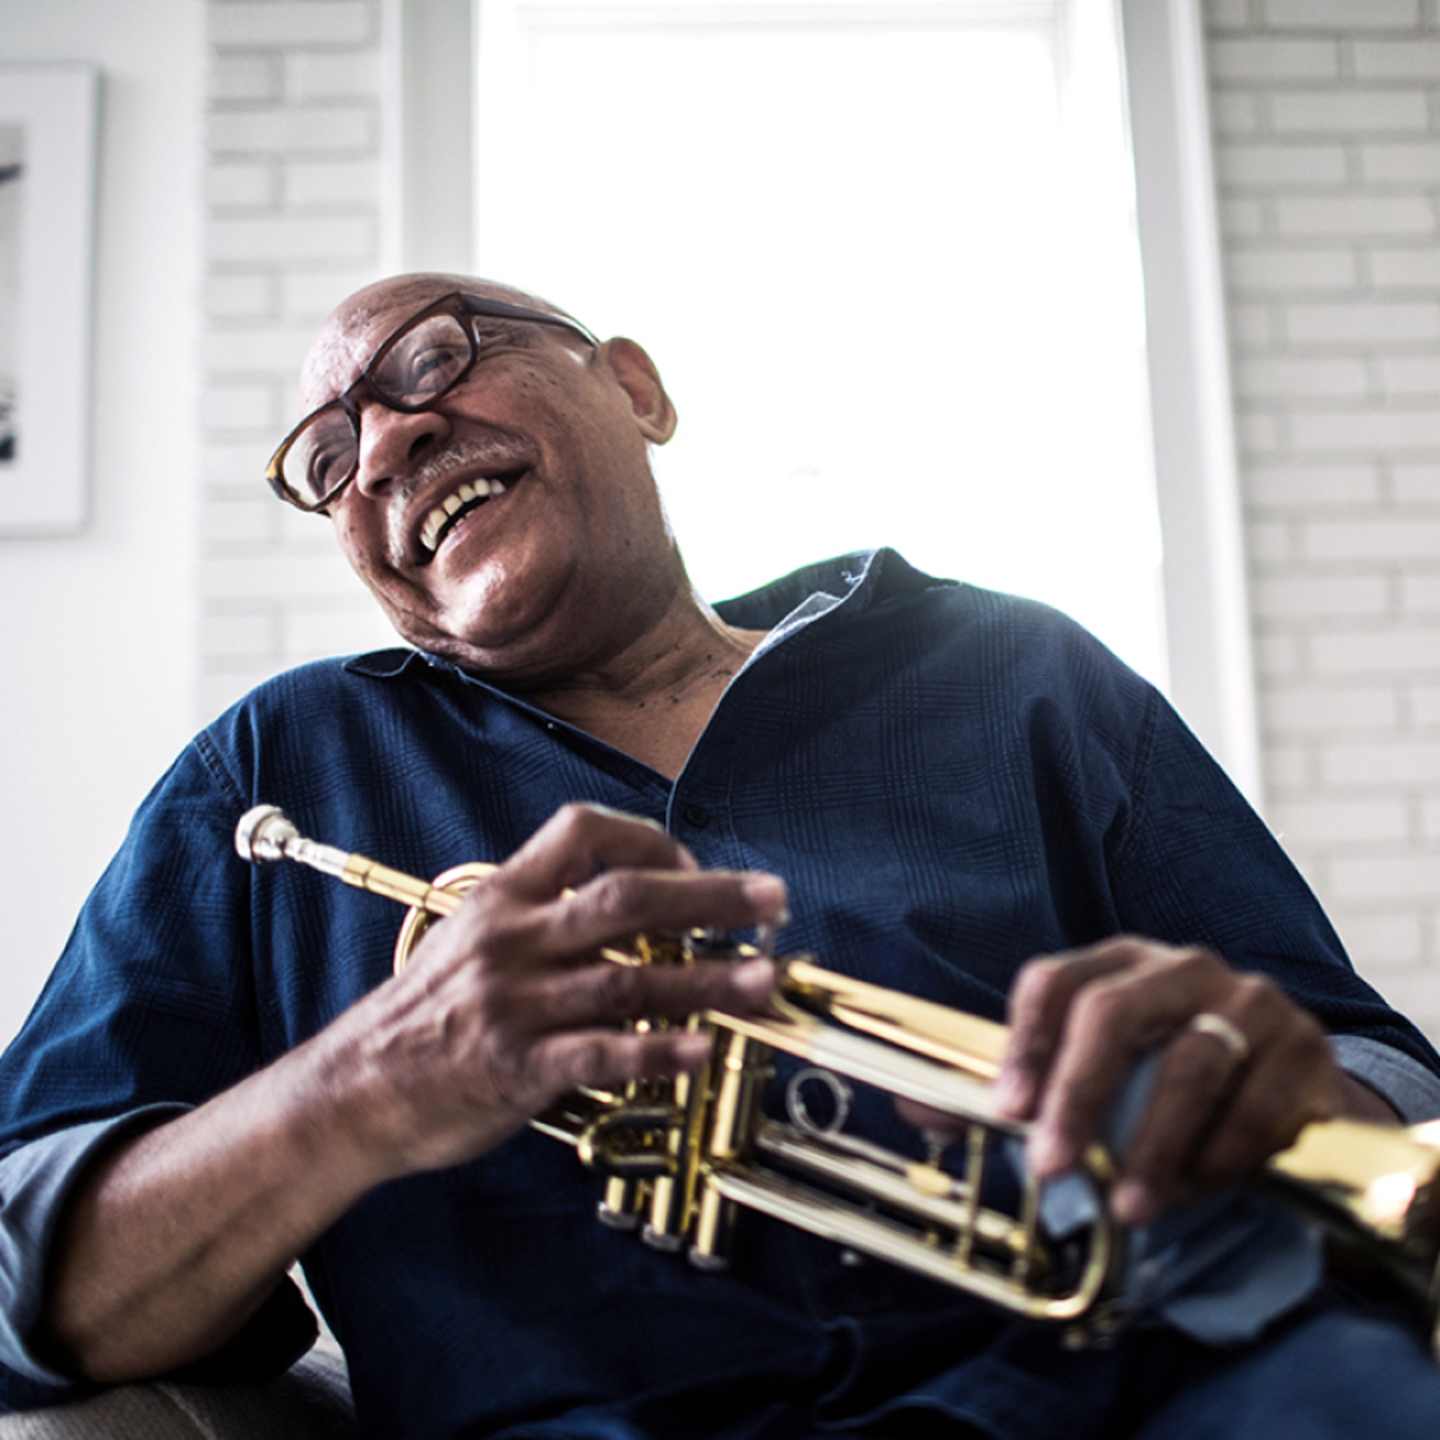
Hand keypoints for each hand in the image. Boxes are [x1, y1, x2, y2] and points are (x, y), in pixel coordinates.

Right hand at [325, 803, 785, 1178]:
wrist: (353, 1091)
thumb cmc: (423, 1013)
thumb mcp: (469, 937)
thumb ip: (539, 911)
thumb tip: (627, 899)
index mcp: (502, 897)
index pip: (582, 831)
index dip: (650, 839)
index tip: (694, 865)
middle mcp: (513, 940)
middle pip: (627, 898)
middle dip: (710, 896)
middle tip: (772, 901)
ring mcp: (516, 1004)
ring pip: (629, 978)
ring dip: (707, 978)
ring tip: (765, 980)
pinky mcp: (517, 1066)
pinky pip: (601, 1052)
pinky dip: (657, 1050)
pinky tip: (702, 1049)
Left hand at [991, 937, 1347, 1224]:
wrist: (1297, 1088)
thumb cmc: (1173, 1078)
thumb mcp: (1100, 1075)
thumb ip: (1018, 1094)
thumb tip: (918, 1112)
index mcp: (1119, 964)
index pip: (1054, 982)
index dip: (1025, 1044)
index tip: (1007, 1112)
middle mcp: (1182, 967)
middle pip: (1114, 1013)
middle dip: (1077, 1095)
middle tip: (1053, 1167)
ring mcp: (1249, 1001)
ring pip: (1191, 1064)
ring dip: (1152, 1146)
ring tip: (1129, 1206)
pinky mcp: (1306, 1048)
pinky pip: (1258, 1104)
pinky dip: (1220, 1157)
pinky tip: (1195, 1191)